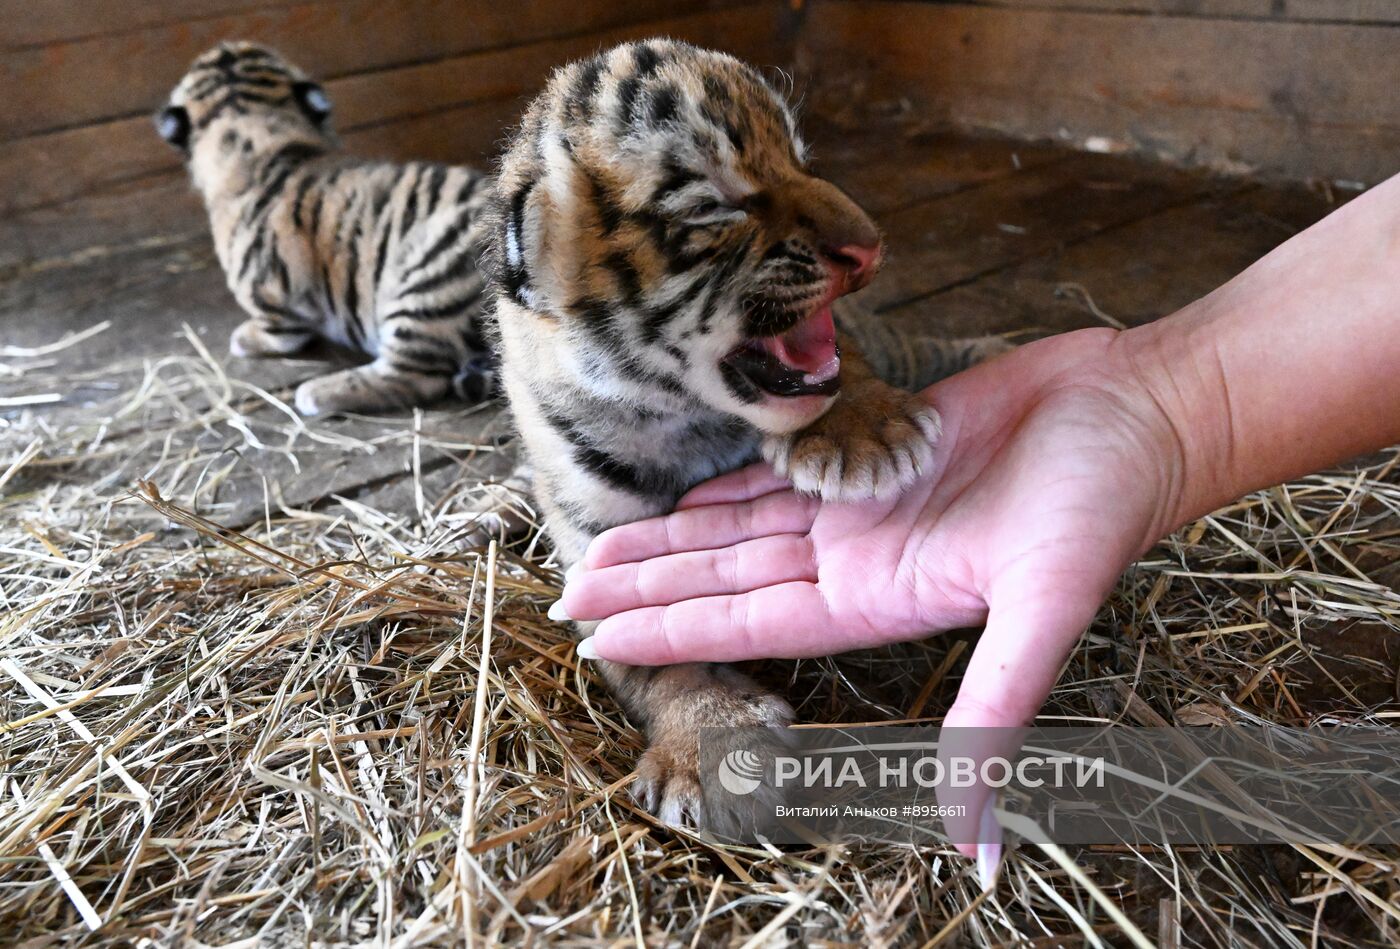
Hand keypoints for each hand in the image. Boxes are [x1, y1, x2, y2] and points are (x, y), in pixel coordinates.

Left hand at [561, 326, 1191, 858]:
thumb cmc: (1103, 506)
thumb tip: (985, 858)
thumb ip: (994, 725)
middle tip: (563, 590)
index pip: (749, 623)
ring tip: (600, 544)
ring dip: (673, 535)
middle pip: (727, 576)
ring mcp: (866, 502)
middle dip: (647, 585)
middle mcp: (859, 559)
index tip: (597, 639)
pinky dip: (732, 477)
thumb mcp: (1045, 618)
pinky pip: (785, 464)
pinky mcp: (879, 443)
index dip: (672, 632)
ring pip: (742, 521)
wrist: (1142, 411)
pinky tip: (685, 489)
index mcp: (879, 602)